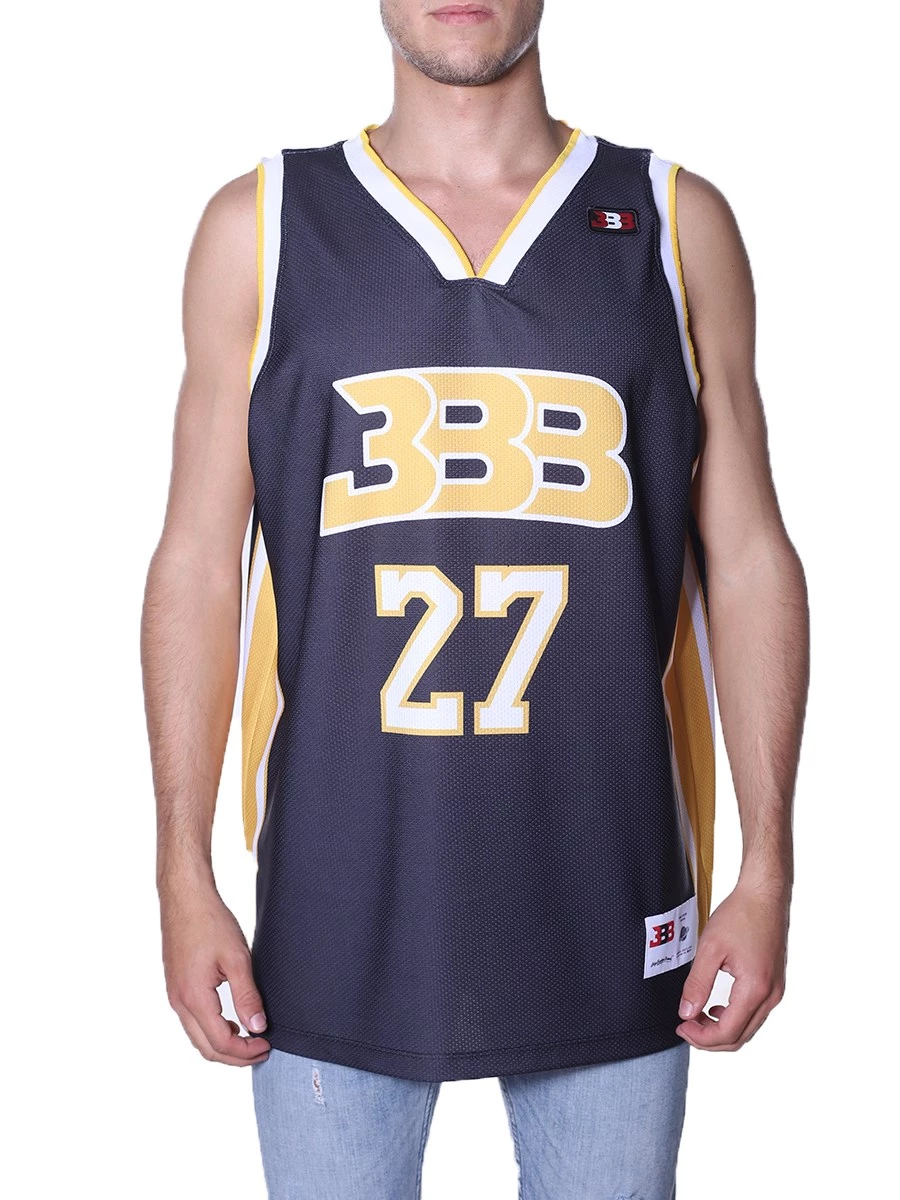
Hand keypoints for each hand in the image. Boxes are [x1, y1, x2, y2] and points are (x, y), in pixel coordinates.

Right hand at [161, 884, 270, 1065]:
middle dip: (235, 1056)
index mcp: (194, 998)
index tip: (268, 1045)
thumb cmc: (211, 922)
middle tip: (261, 1050)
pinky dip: (212, 1030)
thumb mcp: (236, 958)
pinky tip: (231, 1021)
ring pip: (197, 1037)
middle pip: (206, 1048)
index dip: (246, 1051)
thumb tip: (258, 1026)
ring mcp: (175, 995)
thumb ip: (247, 996)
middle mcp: (179, 1002)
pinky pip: (192, 1021)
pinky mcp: (176, 986)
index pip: (221, 1043)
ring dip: (223, 1044)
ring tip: (250, 1037)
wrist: (185, 898)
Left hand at [675, 880, 788, 1050]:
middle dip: (710, 1038)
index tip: (681, 1027)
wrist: (764, 895)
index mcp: (755, 989)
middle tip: (685, 1026)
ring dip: (722, 1029)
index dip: (701, 1037)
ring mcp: (775, 990)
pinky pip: (755, 1013)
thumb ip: (697, 984)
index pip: (727, 1032)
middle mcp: (771, 995)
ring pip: (748, 1028)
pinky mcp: (774, 983)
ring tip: (696, 1016)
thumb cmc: (740, 915)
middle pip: (740, 1037)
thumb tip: (686, 1013)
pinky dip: (734, 1018)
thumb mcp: (710, 948)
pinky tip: (716, 1006)